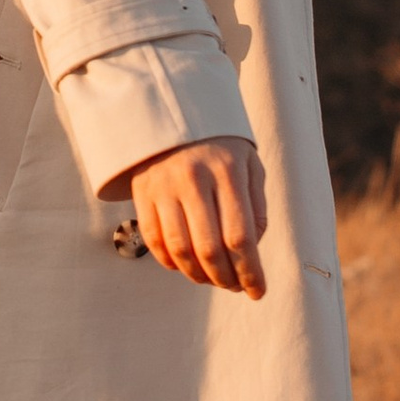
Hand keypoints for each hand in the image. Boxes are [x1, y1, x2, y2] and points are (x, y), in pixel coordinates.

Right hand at [123, 135, 268, 297]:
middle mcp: (193, 179)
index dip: (250, 271)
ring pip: (180, 250)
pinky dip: (170, 262)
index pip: (240, 236)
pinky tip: (185, 266)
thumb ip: (257, 206)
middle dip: (226, 279)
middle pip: (209, 249)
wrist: (172, 109)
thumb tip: (252, 250)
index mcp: (227, 171)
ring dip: (198, 276)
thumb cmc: (220, 144)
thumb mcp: (249, 164)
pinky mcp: (142, 193)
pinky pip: (154, 240)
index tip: (257, 290)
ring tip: (212, 280)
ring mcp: (163, 187)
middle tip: (235, 287)